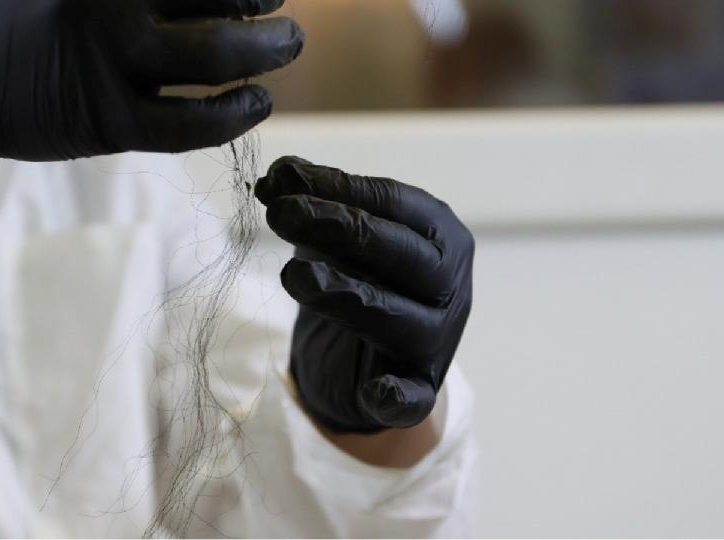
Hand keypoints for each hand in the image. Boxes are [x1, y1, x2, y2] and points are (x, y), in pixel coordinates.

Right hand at [0, 0, 303, 162]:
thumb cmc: (8, 9)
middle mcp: (106, 4)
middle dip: (261, 0)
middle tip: (281, 6)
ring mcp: (108, 64)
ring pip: (212, 59)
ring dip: (264, 50)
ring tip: (286, 44)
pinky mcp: (107, 122)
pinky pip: (187, 125)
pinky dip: (231, 115)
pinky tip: (256, 100)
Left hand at [255, 157, 474, 433]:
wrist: (377, 354)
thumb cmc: (364, 278)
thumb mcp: (339, 237)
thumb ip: (312, 204)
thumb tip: (276, 174)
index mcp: (441, 235)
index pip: (392, 202)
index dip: (336, 187)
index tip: (283, 175)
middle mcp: (449, 285)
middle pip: (399, 254)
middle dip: (338, 228)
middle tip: (281, 214)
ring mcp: (438, 340)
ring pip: (397, 317)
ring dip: (345, 295)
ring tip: (294, 275)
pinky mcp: (418, 388)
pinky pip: (412, 398)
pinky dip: (396, 397)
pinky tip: (376, 393)